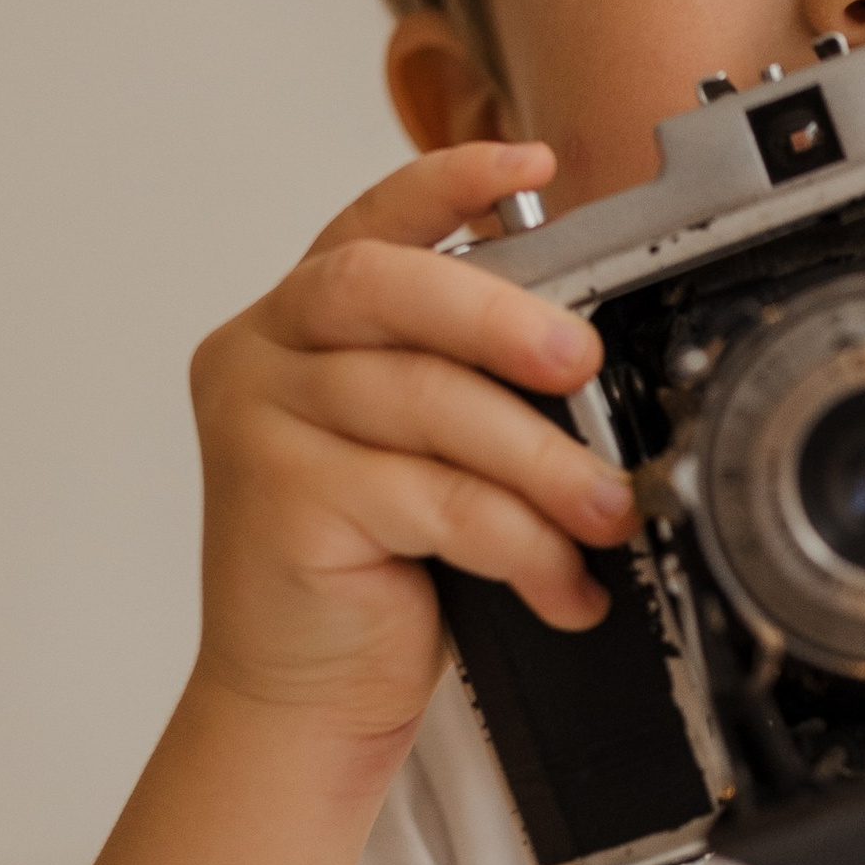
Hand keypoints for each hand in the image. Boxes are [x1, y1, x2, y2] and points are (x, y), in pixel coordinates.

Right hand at [187, 141, 636, 735]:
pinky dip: (517, 540)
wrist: (299, 700)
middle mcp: (261, 354)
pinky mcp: (276, 500)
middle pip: (384, 289)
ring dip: (538, 459)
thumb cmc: (375, 574)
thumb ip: (464, 386)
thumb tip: (588, 354)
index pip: (372, 224)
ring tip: (607, 508)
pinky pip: (431, 497)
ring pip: (423, 402)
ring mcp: (257, 424)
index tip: (534, 164)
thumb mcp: (422, 454)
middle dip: (501, 316)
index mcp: (298, 322)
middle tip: (583, 362)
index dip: (450, 181)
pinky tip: (561, 581)